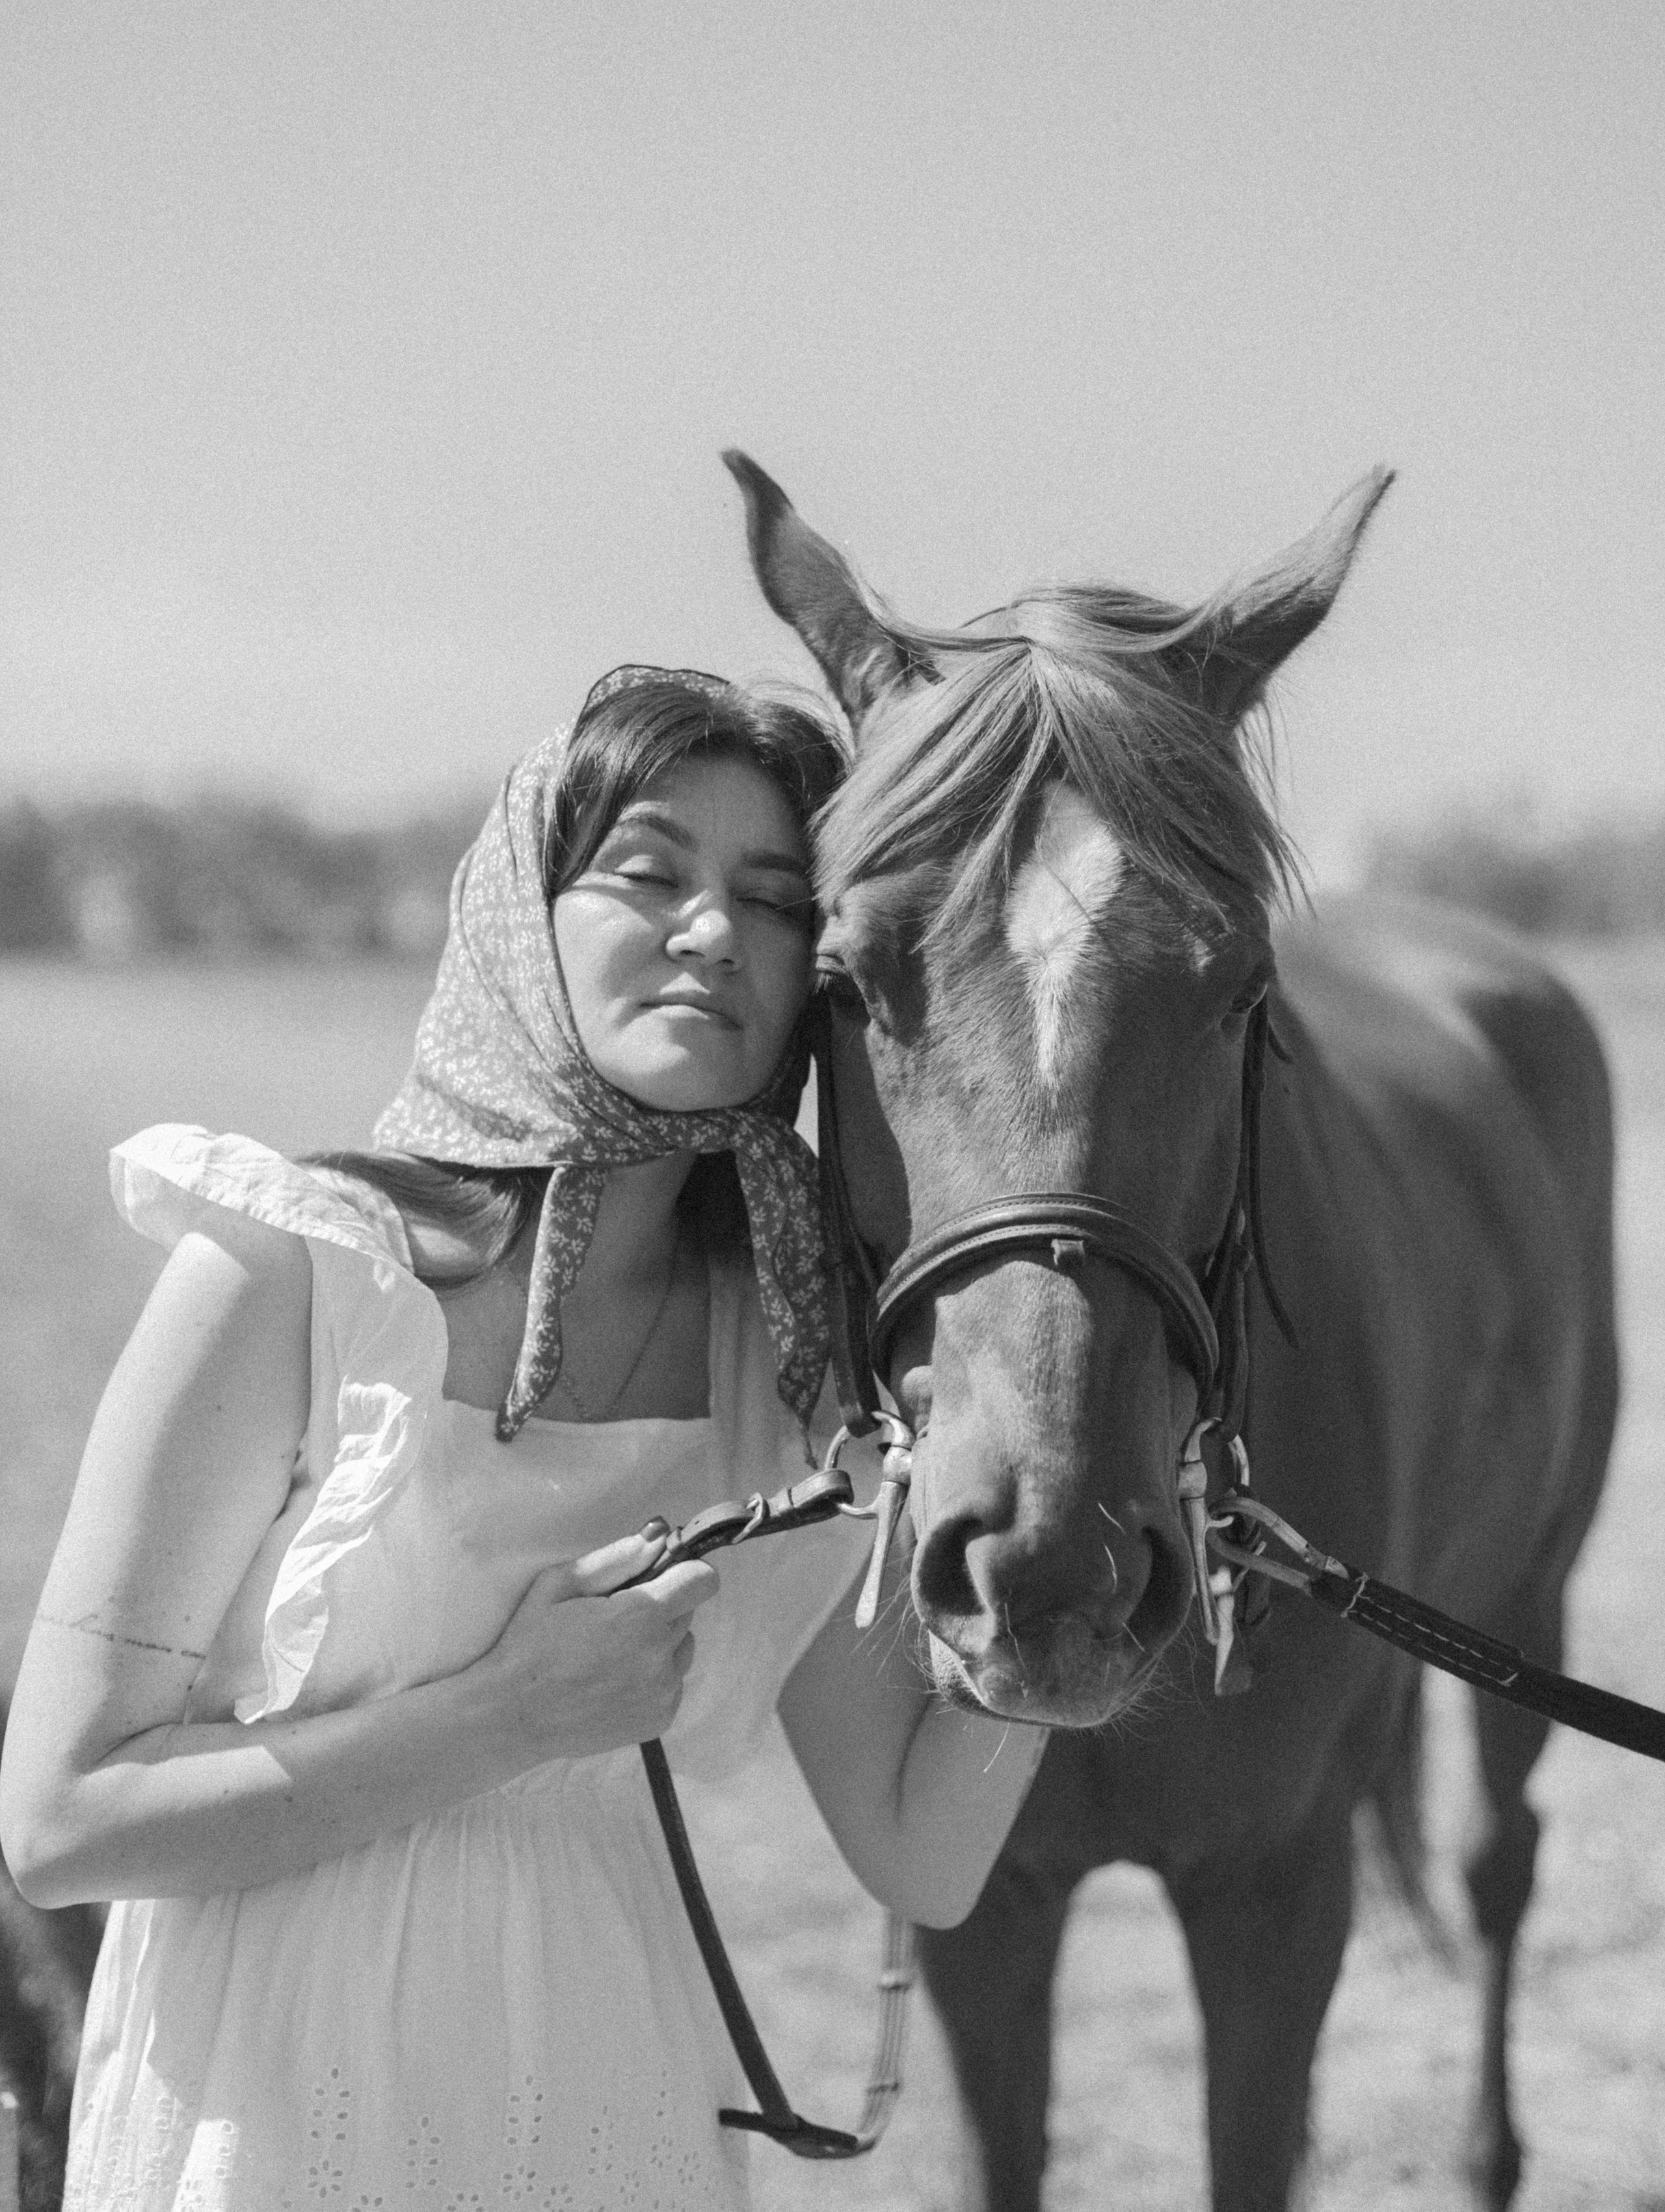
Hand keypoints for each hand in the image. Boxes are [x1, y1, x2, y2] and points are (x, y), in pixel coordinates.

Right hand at [475, 1527, 719, 1767]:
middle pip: (688, 1612)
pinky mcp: (660, 1719)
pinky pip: (673, 1682)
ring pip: (683, 1648)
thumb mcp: (561, 1583)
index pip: (702, 1580)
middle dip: (661, 1606)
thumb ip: (616, 1558)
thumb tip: (660, 1537)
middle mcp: (661, 1657)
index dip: (683, 1572)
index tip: (658, 1576)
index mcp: (640, 1617)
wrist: (514, 1715)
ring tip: (613, 1652)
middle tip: (616, 1617)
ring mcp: (663, 1693)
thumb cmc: (530, 1642)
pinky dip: (654, 1677)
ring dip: (660, 1643)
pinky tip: (614, 1679)